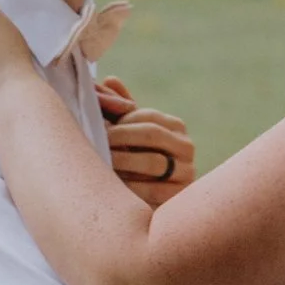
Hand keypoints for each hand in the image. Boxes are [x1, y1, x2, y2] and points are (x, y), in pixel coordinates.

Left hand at [97, 78, 196, 197]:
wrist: (150, 204)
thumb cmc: (133, 161)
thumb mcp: (130, 134)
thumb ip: (121, 108)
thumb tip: (109, 80)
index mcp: (176, 127)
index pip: (147, 116)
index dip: (121, 120)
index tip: (98, 126)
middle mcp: (187, 146)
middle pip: (151, 133)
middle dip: (120, 137)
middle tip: (97, 143)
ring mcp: (187, 172)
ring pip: (153, 162)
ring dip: (123, 162)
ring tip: (101, 164)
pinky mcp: (180, 197)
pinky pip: (153, 190)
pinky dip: (130, 188)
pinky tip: (113, 187)